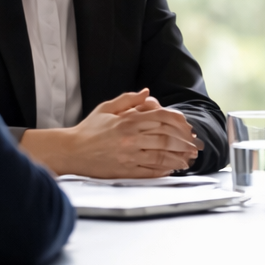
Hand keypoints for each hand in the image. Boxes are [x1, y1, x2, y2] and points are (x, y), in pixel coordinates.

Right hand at [20, 89, 200, 177]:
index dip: (179, 122)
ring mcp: (128, 155)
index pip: (162, 118)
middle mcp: (131, 138)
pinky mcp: (125, 170)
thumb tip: (147, 92)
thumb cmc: (88, 130)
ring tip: (189, 159)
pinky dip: (164, 170)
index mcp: (128, 121)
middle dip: (185, 142)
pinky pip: (149, 171)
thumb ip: (128, 100)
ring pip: (161, 156)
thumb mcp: (106, 109)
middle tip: (195, 145)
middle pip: (166, 138)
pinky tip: (172, 168)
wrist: (70, 151)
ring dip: (179, 157)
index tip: (188, 128)